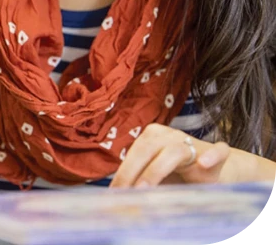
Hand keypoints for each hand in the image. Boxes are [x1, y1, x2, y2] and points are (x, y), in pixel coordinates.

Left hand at [110, 124, 230, 187]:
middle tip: (126, 192)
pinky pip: (217, 150)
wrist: (217, 169)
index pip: (135, 152)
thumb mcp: (157, 176)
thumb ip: (140, 181)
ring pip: (174, 151)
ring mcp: (194, 142)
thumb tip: (118, 197)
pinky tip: (204, 164)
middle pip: (147, 149)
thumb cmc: (179, 174)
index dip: (124, 172)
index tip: (115, 192)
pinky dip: (212, 156)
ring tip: (145, 187)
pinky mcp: (218, 152)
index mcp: (152, 137)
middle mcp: (170, 135)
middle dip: (134, 171)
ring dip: (157, 169)